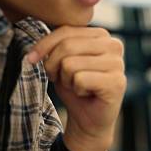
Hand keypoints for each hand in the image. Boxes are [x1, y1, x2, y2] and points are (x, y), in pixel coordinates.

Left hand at [27, 26, 125, 150]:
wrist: (89, 119)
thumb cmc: (76, 87)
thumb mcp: (61, 62)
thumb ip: (55, 47)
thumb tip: (35, 49)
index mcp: (101, 35)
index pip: (65, 30)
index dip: (43, 45)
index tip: (31, 59)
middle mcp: (114, 45)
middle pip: (66, 46)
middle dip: (55, 66)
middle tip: (64, 79)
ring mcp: (118, 63)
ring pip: (70, 64)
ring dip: (67, 81)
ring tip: (78, 86)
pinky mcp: (117, 82)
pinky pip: (80, 79)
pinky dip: (77, 90)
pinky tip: (88, 93)